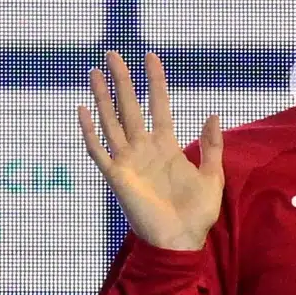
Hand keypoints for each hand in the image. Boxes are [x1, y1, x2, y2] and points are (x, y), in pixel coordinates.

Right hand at [77, 50, 224, 250]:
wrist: (181, 240)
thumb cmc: (197, 213)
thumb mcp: (213, 175)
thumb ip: (213, 146)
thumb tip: (213, 115)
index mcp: (167, 146)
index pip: (158, 105)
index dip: (154, 81)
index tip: (151, 57)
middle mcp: (144, 149)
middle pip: (130, 107)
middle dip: (122, 80)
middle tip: (112, 53)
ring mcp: (128, 161)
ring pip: (111, 122)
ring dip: (102, 98)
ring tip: (95, 72)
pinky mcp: (116, 177)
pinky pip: (98, 151)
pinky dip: (89, 131)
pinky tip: (82, 110)